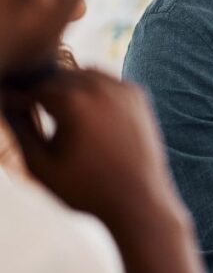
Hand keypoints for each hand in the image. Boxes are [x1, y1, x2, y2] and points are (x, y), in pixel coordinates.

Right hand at [2, 69, 185, 236]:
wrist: (139, 199)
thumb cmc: (85, 188)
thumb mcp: (39, 164)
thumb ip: (18, 127)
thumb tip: (5, 101)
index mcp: (73, 102)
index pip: (32, 88)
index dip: (18, 98)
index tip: (11, 110)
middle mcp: (100, 87)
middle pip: (57, 77)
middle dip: (42, 91)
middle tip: (30, 109)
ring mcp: (123, 89)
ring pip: (82, 74)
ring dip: (67, 87)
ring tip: (57, 112)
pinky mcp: (138, 94)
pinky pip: (106, 81)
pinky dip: (92, 89)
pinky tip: (84, 112)